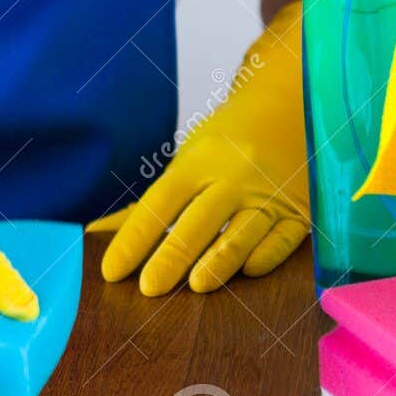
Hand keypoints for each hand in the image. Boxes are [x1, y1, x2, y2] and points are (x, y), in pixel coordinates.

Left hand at [91, 2, 308, 294]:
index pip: (159, 203)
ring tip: (197, 286)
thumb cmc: (228, 142)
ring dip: (220, 259)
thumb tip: (97, 234)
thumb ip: (150, 204)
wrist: (290, 106)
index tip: (112, 271)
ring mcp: (268, 193)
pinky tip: (249, 271)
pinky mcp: (299, 211)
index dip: (134, 239)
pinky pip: (283, 236)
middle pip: (199, 220)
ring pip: (242, 230)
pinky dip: (267, 254)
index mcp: (198, 163)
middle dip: (173, 255)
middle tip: (149, 289)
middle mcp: (232, 176)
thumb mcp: (188, 160)